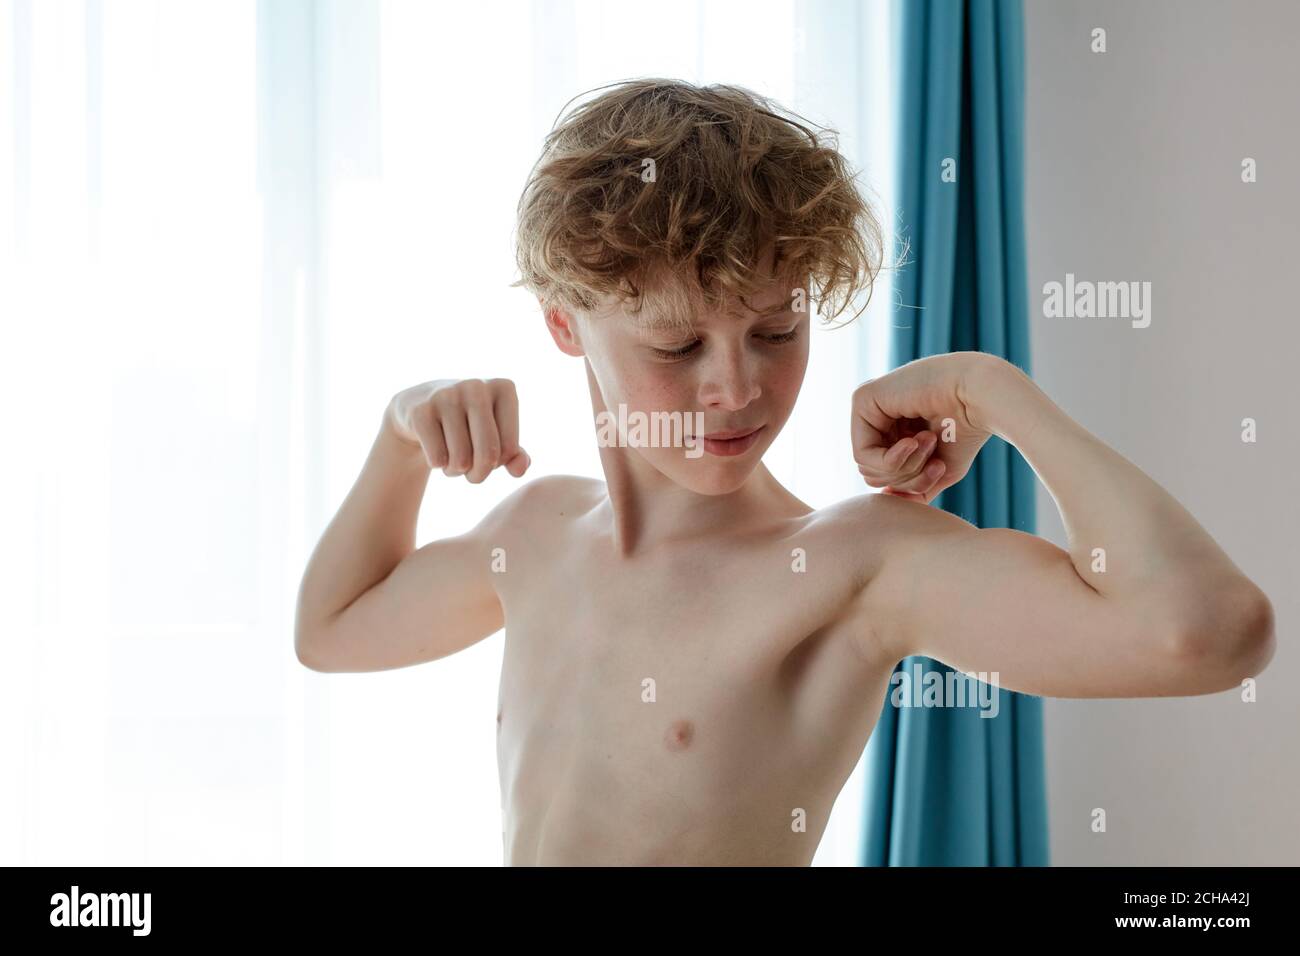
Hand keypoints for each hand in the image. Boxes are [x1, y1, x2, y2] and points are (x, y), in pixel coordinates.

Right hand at [386, 378, 529, 481]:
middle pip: (488, 455)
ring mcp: (446, 395)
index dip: (499, 464)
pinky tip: (435, 452)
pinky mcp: (420, 410)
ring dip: (456, 471)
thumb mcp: (496, 435)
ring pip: (461, 460)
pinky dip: (437, 465)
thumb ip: (515, 455)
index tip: (488, 456)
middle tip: (471, 473)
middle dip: (479, 474)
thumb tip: (520, 470)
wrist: (420, 405)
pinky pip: (437, 458)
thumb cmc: (469, 424)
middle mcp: (476, 386)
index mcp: (504, 389)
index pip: (510, 449)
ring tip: (452, 460)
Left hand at [850, 352, 998, 503]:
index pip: (884, 476)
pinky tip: (913, 441)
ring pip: (867, 467)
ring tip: (930, 441)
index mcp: (893, 428)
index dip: (912, 484)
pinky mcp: (862, 399)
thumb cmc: (967, 430)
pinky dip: (890, 460)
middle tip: (935, 460)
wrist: (980, 397)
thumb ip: (912, 487)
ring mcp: (866, 406)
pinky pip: (862, 454)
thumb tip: (885, 496)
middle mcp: (876, 415)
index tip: (939, 467)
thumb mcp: (938, 469)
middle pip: (873, 474)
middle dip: (907, 478)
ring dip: (904, 467)